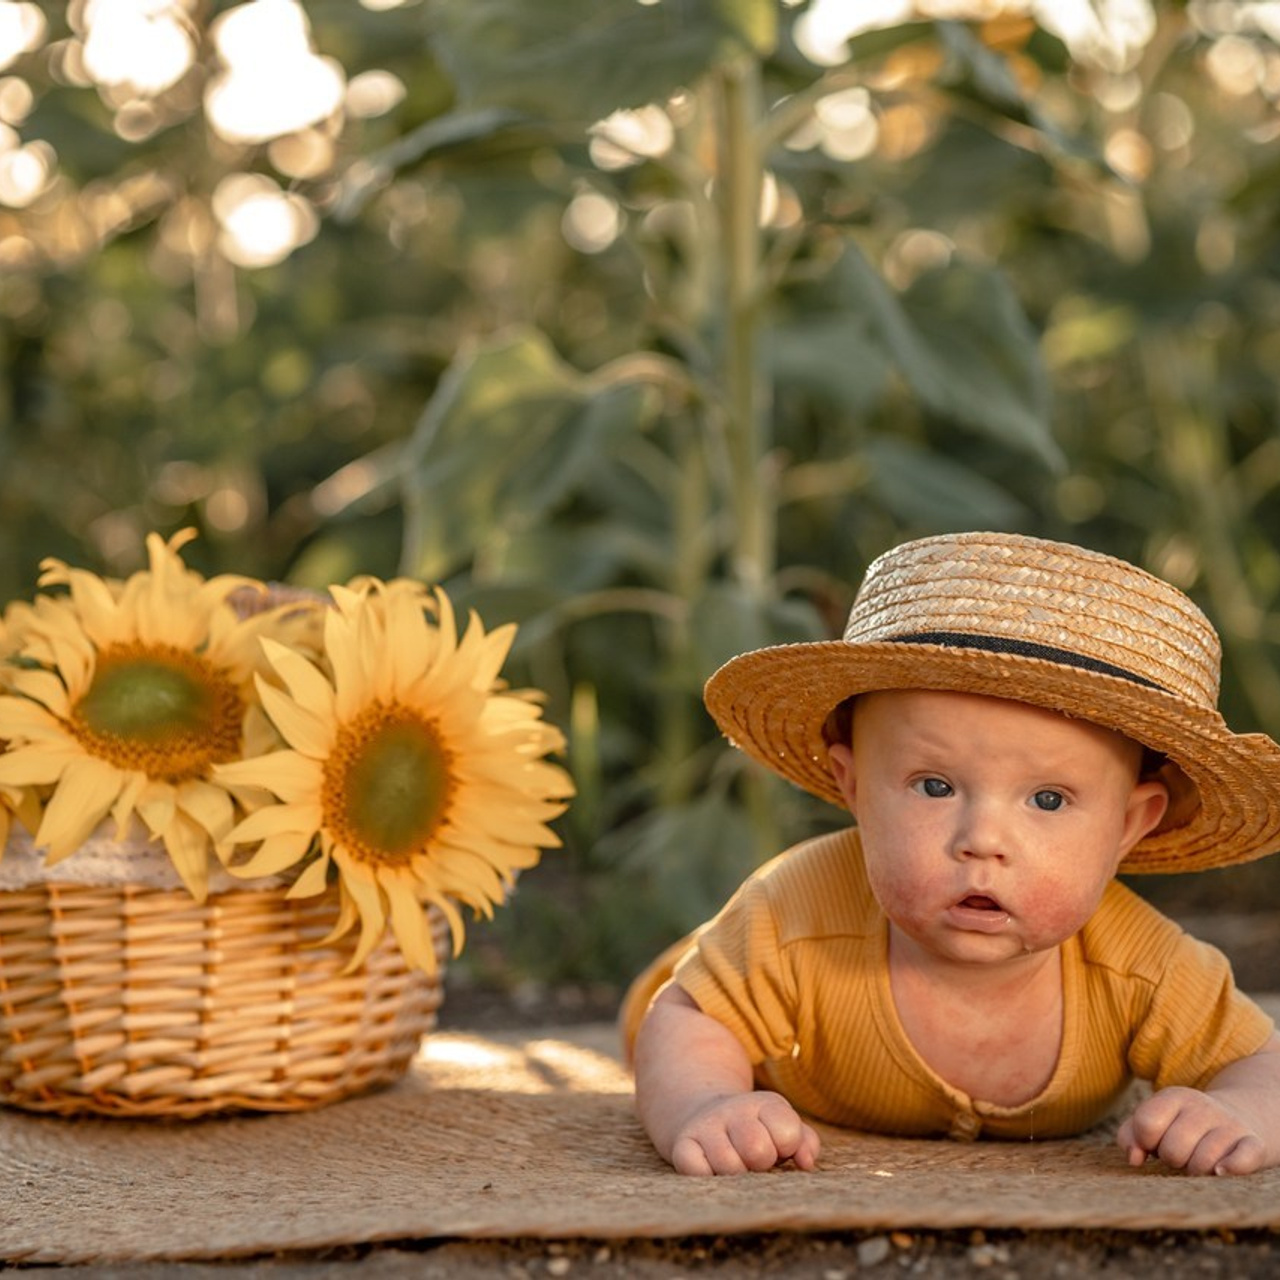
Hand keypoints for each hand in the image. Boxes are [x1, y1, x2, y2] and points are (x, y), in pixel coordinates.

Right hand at [669, 1089, 820, 1176]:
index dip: (787, 1147)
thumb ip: (805, 1142)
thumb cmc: (756, 1129)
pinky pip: (698, 1172)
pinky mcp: (683, 1145)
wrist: (704, 1115)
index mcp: (764, 1104)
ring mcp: (706, 1127)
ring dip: (737, 1176)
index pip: (787, 1132)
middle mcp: (733, 1111)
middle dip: (762, 1164)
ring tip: (736, 1165)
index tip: (778, 1146)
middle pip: (758, 1151)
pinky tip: (713, 1169)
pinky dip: (708, 1178)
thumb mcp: (783, 1126)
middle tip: (755, 1160)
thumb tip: (805, 1163)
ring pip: (729, 1167)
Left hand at [1117, 1086, 1266, 1175]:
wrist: (1233, 1118)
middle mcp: (1201, 1107)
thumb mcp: (1152, 1121)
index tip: (1154, 1144)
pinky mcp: (1253, 1143)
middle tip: (1181, 1154)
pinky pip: (1242, 1160)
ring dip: (1196, 1171)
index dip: (1146, 1142)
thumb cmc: (1180, 1126)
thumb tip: (1134, 1159)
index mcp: (1173, 1097)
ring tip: (1198, 1161)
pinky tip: (1220, 1171)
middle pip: (1173, 1150)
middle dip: (1172, 1160)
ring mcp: (1229, 1124)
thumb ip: (1130, 1136)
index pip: (1146, 1124)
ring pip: (1203, 1162)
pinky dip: (1231, 1169)